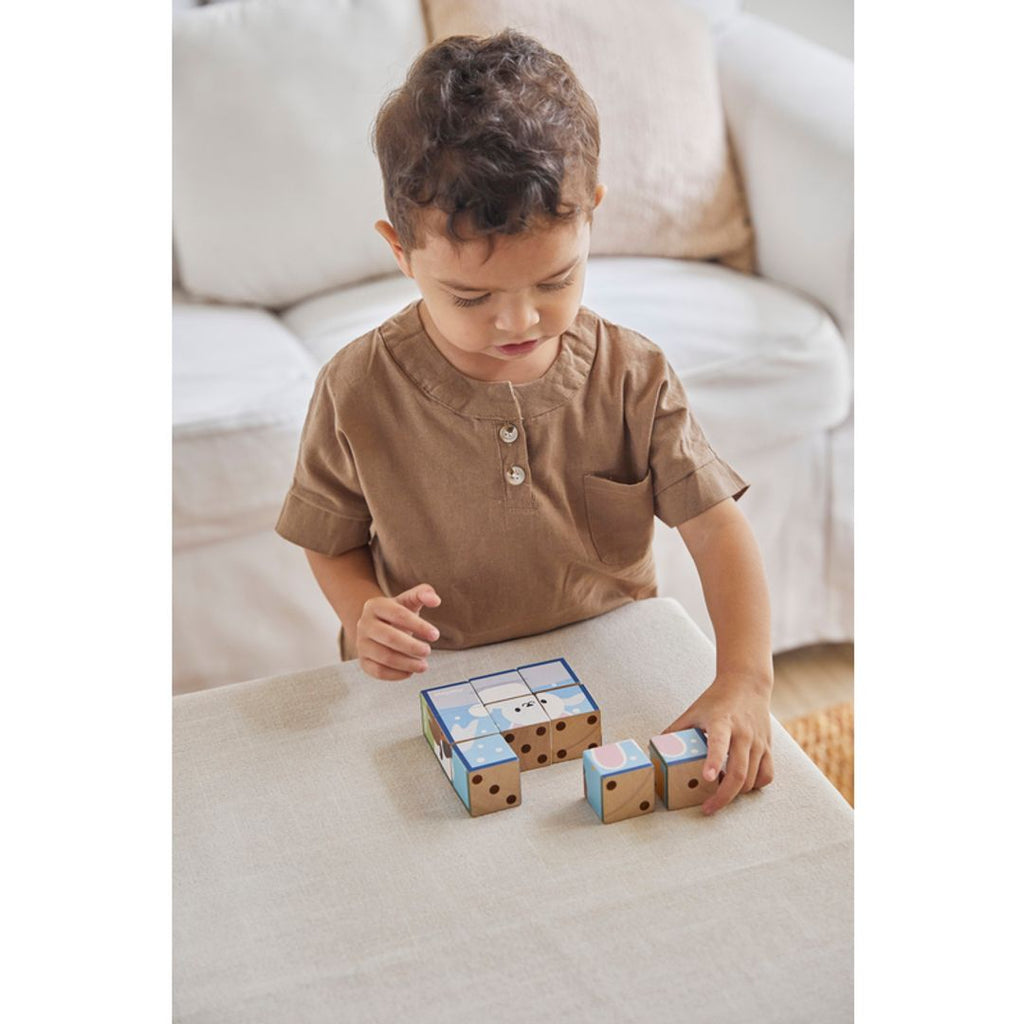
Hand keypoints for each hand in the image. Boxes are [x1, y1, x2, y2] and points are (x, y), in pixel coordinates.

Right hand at [356, 583, 441, 679]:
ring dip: (407, 663)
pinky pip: (378, 671)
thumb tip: (435, 600)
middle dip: (412, 647)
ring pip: (385, 657)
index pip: (399, 614)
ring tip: (423, 664)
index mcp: (375, 605)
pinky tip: (410, 671)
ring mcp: (361, 644)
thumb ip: (424, 593)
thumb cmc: (397, 613)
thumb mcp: (410, 600)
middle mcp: (364, 624)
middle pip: (390, 638)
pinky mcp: (363, 661)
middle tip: (428, 651)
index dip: (419, 625)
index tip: (435, 635)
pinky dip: (397, 674)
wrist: (378, 626)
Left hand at [663, 671, 773, 814]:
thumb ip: (675, 731)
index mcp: (722, 722)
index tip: (707, 778)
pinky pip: (766, 775)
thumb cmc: (717, 699)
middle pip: (738, 772)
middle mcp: (743, 734)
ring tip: (720, 792)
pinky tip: (740, 784)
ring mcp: (758, 742)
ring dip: (736, 793)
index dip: (713, 761)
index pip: (719, 743)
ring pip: (752, 779)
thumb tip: (656, 749)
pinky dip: (754, 786)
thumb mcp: (693, 711)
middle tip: (708, 808)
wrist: (747, 684)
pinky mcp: (768, 748)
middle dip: (723, 796)